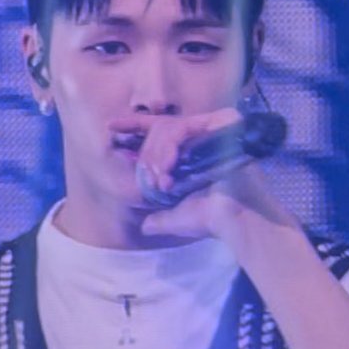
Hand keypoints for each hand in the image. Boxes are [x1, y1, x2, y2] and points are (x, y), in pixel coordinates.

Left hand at [110, 109, 295, 245]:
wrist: (236, 220)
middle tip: (155, 182)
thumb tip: (145, 226)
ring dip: (158, 156)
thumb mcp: (178, 217)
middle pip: (160, 129)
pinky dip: (170, 146)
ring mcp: (214, 128)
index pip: (160, 129)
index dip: (135, 125)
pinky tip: (170, 167)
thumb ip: (160, 218)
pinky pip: (183, 126)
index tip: (112, 128)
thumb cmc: (212, 218)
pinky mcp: (223, 123)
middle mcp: (203, 137)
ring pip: (167, 128)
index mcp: (193, 152)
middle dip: (149, 157)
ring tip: (164, 180)